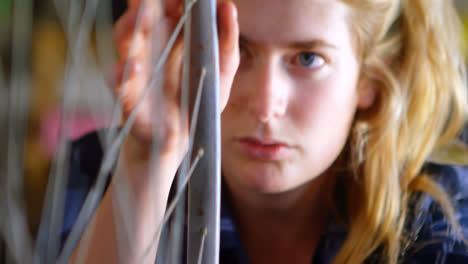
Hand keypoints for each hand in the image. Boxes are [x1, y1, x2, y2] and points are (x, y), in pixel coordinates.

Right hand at [107, 0, 238, 161]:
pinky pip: (118, 83)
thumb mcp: (220, 73)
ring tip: (144, 13)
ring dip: (131, 26)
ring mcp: (137, 72)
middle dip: (147, 5)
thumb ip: (226, 42)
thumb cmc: (198, 103)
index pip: (167, 10)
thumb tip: (227, 5)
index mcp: (173, 41)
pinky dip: (122, 74)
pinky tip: (133, 65)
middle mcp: (152, 50)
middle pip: (143, 20)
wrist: (180, 144)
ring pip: (126, 42)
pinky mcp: (129, 98)